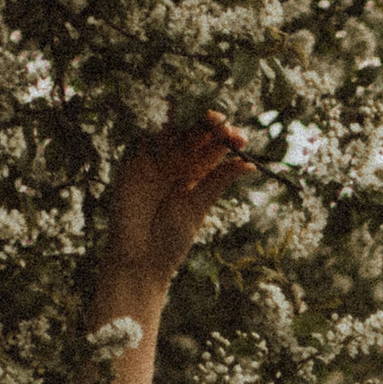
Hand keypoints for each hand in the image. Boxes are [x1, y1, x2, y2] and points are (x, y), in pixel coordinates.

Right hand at [102, 114, 258, 295]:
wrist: (139, 259)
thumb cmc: (171, 240)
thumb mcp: (197, 208)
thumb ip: (217, 182)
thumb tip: (249, 164)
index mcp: (198, 175)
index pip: (214, 148)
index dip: (227, 139)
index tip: (241, 139)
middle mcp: (177, 165)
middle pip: (195, 136)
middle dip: (210, 126)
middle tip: (224, 124)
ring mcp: (155, 163)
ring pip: (173, 134)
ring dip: (189, 127)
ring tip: (209, 124)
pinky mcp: (133, 164)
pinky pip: (145, 141)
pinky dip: (157, 133)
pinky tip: (171, 130)